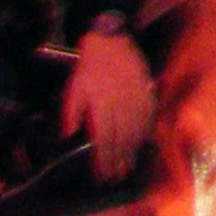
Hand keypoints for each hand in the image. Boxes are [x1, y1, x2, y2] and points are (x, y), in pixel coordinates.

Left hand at [61, 23, 155, 183]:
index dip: (103, 160)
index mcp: (101, 104)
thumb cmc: (89, 65)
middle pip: (121, 139)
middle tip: (116, 177)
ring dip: (132, 151)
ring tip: (128, 166)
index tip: (102, 176)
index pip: (103, 140)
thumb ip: (71, 113)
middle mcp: (120, 104)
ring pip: (136, 131)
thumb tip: (67, 136)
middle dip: (118, 161)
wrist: (111, 37)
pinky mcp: (146, 90)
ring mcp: (136, 97)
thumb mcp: (73, 87)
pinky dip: (146, 132)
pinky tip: (143, 142)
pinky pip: (149, 116)